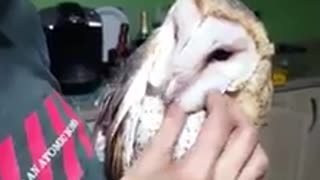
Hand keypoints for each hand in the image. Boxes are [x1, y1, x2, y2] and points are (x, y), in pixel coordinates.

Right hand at [121, 91, 268, 179]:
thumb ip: (165, 133)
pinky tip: (235, 153)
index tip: (211, 95)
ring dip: (248, 137)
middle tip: (224, 105)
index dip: (219, 103)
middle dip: (238, 112)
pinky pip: (254, 177)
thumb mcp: (145, 165)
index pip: (219, 125)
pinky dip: (250, 158)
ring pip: (258, 160)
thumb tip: (179, 106)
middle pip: (247, 138)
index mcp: (195, 172)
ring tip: (232, 127)